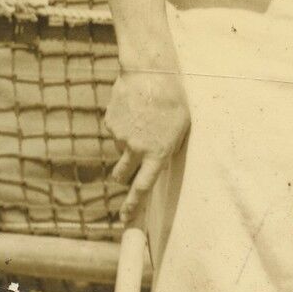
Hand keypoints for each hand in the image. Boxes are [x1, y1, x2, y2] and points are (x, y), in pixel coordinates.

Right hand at [104, 68, 190, 224]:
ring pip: (121, 147)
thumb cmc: (174, 100)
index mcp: (158, 153)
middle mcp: (136, 149)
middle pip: (122, 174)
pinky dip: (123, 123)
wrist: (151, 73)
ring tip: (143, 118)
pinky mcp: (110, 122)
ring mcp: (120, 136)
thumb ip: (169, 148)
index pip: (143, 187)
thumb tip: (159, 160)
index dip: (132, 205)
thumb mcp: (182, 128)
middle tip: (126, 169)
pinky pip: (116, 130)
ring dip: (128, 140)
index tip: (124, 218)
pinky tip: (134, 108)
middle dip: (122, 175)